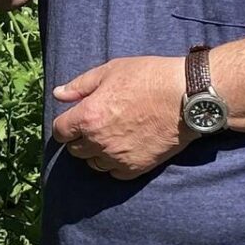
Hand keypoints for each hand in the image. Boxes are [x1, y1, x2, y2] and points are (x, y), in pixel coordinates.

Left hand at [51, 56, 186, 178]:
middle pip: (75, 150)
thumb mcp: (111, 70)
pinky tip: (125, 148)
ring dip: (97, 153)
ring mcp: (117, 157)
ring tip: (112, 137)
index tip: (74, 121)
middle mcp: (98, 141)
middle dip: (80, 138)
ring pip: (94, 163)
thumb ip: (80, 85)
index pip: (60, 131)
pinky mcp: (136, 168)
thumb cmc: (149, 77)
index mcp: (88, 116)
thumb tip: (58, 94)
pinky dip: (115, 164)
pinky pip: (114, 173)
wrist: (186, 97)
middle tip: (96, 126)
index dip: (65, 125)